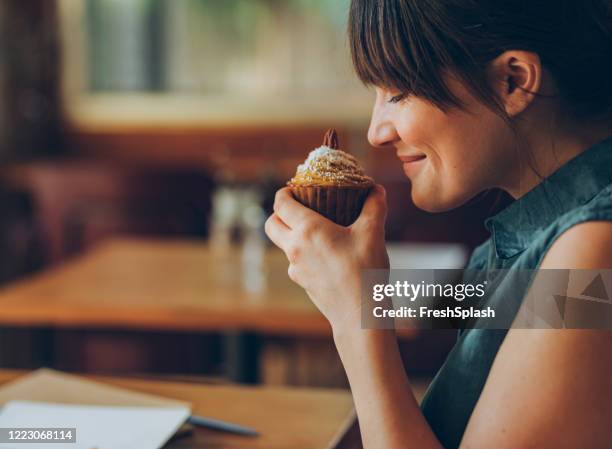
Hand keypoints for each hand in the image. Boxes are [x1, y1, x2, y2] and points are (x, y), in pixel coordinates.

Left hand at [264, 185, 388, 331]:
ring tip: (317, 230)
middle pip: (271, 224)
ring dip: (292, 233)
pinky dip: (304, 253)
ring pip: (282, 244)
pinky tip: (326, 254)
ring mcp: (296, 268)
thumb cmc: (365, 273)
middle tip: (299, 207)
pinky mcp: (302, 283)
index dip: (285, 192)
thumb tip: (376, 189)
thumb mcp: (373, 234)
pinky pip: (296, 262)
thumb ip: (374, 206)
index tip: (296, 188)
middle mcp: (295, 248)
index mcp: (307, 230)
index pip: (281, 203)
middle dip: (279, 213)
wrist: (359, 316)